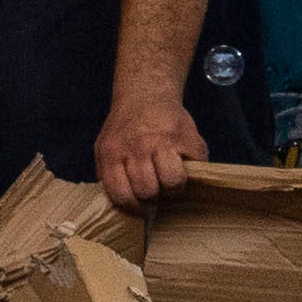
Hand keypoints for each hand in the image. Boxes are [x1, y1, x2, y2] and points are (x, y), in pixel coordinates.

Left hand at [95, 81, 204, 205]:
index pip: (122, 196)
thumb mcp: (106, 148)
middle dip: (153, 196)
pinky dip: (192, 169)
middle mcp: (138, 146)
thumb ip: (109, 176)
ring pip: (172, 181)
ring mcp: (164, 141)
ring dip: (174, 186)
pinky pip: (195, 167)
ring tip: (170, 178)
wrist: (146, 93)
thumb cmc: (125, 128)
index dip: (134, 209)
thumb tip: (122, 208)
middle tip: (156, 188)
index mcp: (113, 153)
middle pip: (148, 190)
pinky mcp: (188, 137)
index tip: (142, 208)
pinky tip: (183, 161)